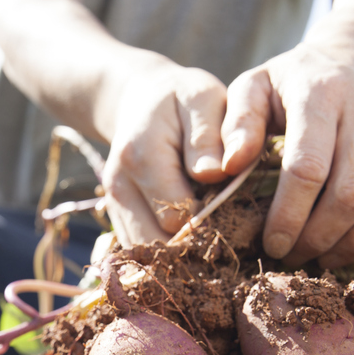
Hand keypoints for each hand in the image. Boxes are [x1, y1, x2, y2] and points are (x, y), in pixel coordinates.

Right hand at [100, 63, 229, 246]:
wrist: (142, 100)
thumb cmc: (182, 98)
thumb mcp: (202, 99)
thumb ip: (208, 135)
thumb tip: (215, 173)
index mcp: (141, 157)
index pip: (178, 214)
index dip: (213, 220)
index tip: (239, 211)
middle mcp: (119, 187)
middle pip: (160, 243)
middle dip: (197, 245)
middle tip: (232, 231)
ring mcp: (114, 206)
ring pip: (148, 256)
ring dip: (182, 255)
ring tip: (213, 237)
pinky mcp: (117, 218)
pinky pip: (143, 251)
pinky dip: (169, 254)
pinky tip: (194, 238)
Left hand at [220, 36, 353, 267]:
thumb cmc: (297, 80)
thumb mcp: (255, 86)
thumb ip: (236, 123)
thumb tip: (227, 167)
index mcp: (320, 93)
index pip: (307, 169)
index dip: (289, 217)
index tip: (273, 245)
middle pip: (353, 192)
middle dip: (321, 237)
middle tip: (298, 257)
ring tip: (332, 255)